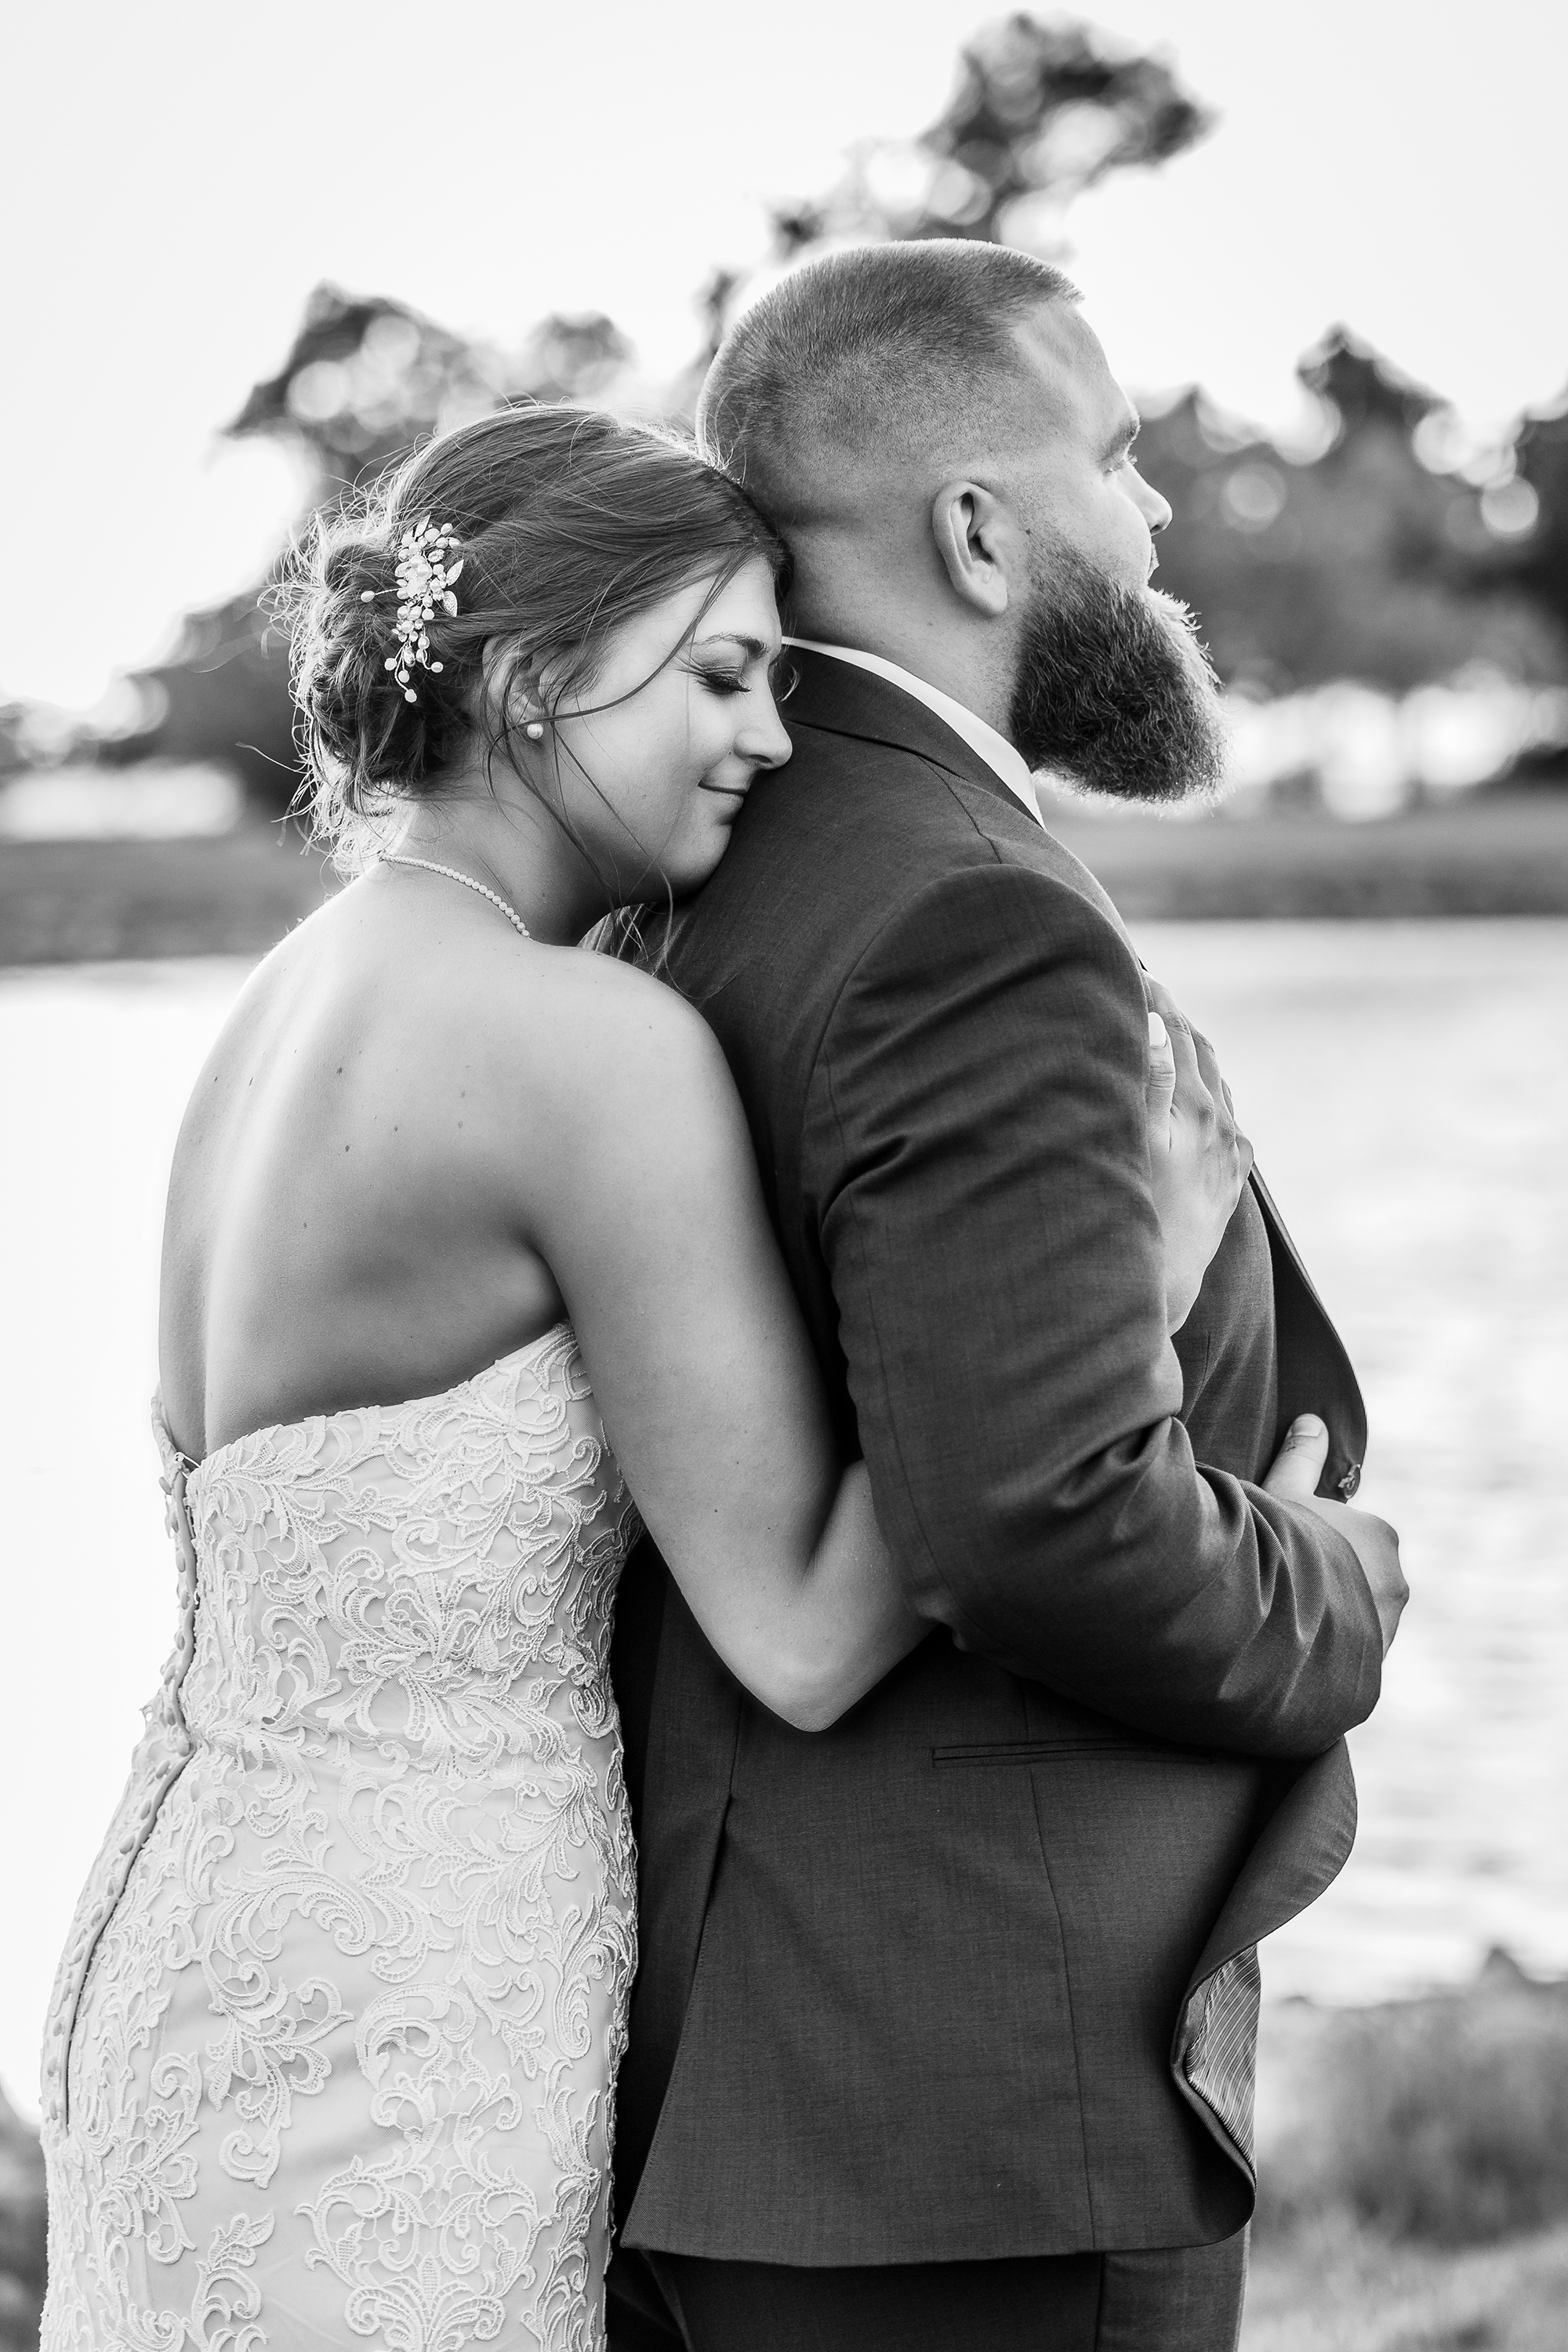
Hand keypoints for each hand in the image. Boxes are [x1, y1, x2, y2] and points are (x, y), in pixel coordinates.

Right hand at [1144, 979, 1252, 1333]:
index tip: (1132, 970)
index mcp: (1200, 1110)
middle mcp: (1225, 1128)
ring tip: (1160, 1030)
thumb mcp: (1133, 1146)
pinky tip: (1187, 1090)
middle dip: (1172, 1019)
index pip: (1179, 1032)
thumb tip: (1160, 1023)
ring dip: (1188, 1052)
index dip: (1155, 998)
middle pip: (1201, 1052)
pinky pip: (1222, 1115)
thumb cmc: (1134, 1222)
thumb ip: (1151, 1081)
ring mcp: (1231, 1155)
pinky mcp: (1231, 1180)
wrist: (1160, 1295)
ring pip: (1214, 1082)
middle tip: (1142, 989)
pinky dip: (1202, 1088)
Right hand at [1263, 1414, 1407, 1655]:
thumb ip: (1301, 1457)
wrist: (1274, 1610)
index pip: (1349, 1539)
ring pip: (1356, 1620)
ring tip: (1283, 1624)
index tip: (1285, 1551)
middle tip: (1282, 1588)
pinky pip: (1347, 1656)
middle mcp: (1396, 1582)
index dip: (1313, 1542)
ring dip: (1329, 1622)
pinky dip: (1326, 1654)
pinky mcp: (1371, 1667)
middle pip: (1357, 1579)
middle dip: (1328, 1584)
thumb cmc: (1280, 1541)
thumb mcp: (1284, 1491)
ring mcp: (1387, 1629)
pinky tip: (1292, 1652)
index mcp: (1380, 1536)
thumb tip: (1313, 1420)